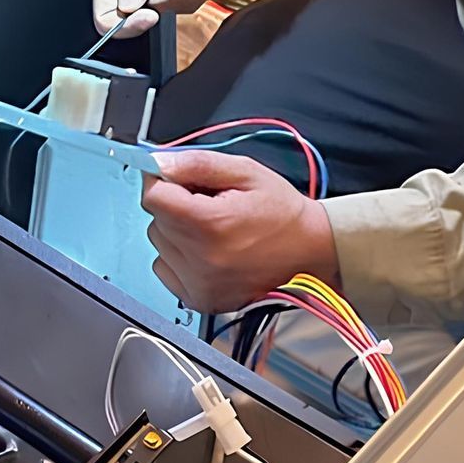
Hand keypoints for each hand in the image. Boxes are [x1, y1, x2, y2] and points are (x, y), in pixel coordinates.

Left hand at [143, 150, 338, 313]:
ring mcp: (200, 284)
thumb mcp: (245, 172)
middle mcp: (202, 260)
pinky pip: (165, 268)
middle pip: (156, 220)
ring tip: (213, 228)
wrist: (309, 249)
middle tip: (209, 203)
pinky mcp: (200, 299)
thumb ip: (197, 164)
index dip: (164, 181)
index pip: (154, 197)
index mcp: (212, 225)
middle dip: (176, 205)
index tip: (181, 179)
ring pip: (160, 244)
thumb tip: (156, 163)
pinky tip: (207, 250)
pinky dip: (178, 256)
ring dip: (177, 231)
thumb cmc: (281, 210)